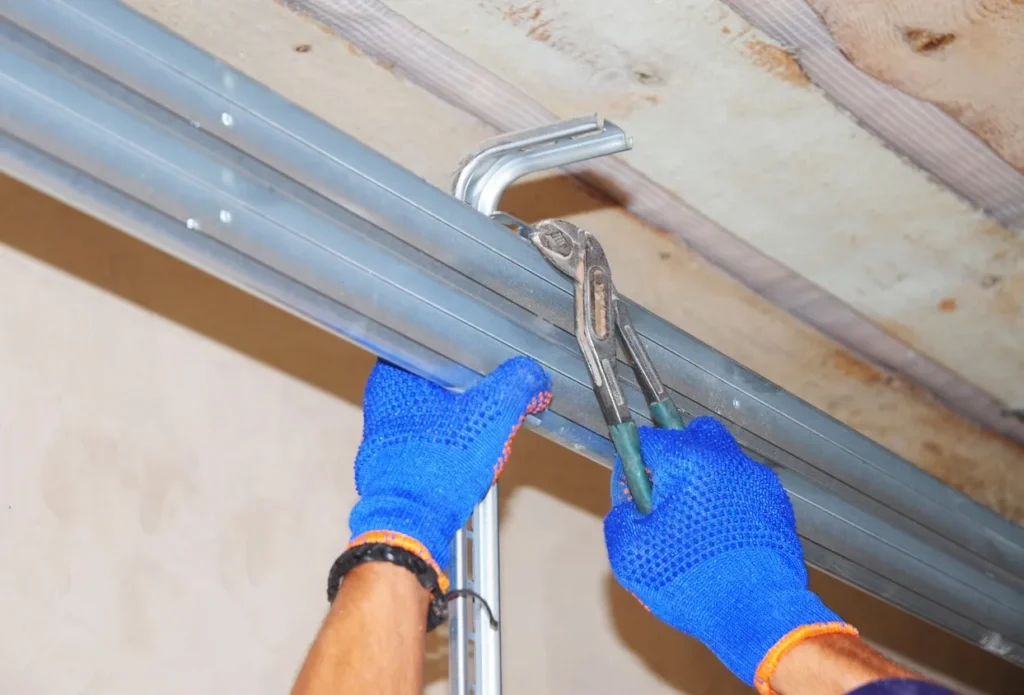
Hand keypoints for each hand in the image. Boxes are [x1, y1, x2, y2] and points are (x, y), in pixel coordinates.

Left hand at [348, 357, 551, 582]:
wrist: (411, 522)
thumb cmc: (437, 468)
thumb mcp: (493, 415)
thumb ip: (518, 386)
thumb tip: (532, 375)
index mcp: (397, 371)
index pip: (435, 344)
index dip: (467, 354)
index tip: (488, 366)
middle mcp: (381, 395)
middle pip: (438, 379)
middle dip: (468, 392)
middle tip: (489, 405)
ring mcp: (382, 428)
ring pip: (433, 410)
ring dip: (459, 420)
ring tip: (478, 435)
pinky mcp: (389, 456)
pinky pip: (426, 437)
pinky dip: (446, 442)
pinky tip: (462, 456)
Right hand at [604, 417, 855, 690]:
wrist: (759, 612)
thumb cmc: (691, 580)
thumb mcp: (630, 554)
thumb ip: (620, 517)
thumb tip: (630, 506)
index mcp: (687, 460)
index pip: (647, 439)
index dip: (633, 467)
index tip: (634, 494)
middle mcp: (726, 459)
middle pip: (692, 436)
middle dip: (674, 459)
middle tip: (666, 500)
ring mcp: (756, 480)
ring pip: (721, 462)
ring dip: (703, 482)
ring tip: (696, 527)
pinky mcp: (777, 504)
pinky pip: (744, 490)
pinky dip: (730, 504)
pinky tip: (722, 539)